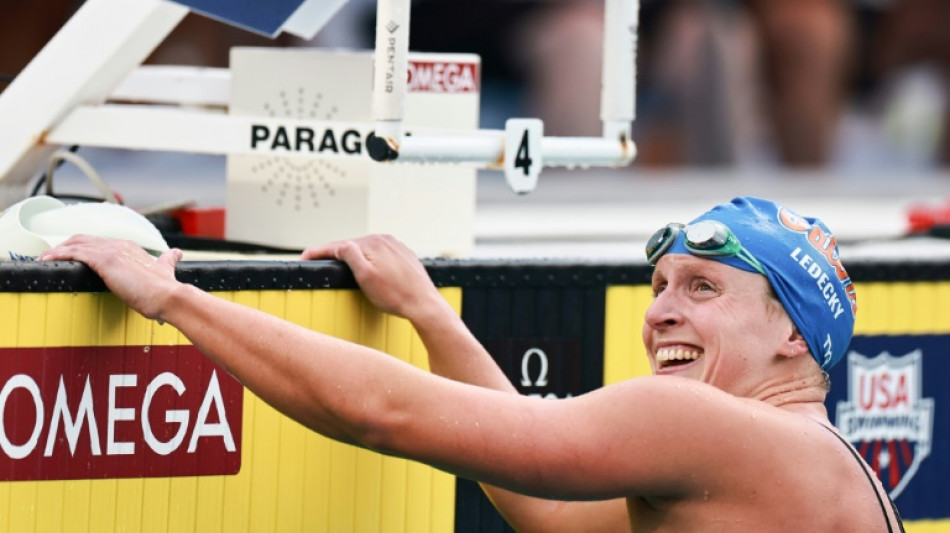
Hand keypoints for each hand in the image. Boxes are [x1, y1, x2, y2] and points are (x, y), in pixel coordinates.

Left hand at [39, 235, 182, 320]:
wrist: (169, 296)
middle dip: (65, 246)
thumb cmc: (165, 290)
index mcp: (131, 247)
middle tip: (50, 257)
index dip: (82, 248)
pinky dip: (58, 255)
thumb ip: (168, 260)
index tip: (71, 256)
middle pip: (84, 239)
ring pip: (76, 244)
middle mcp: (120, 245)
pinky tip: (47, 261)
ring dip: (56, 251)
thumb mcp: (165, 270)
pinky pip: (74, 253)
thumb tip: (176, 253)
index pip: (99, 243)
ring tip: (43, 260)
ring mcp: (112, 251)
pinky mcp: (106, 260)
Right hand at [301, 234, 443, 319]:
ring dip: (353, 258)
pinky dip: (370, 261)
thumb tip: (340, 244)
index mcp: (373, 242)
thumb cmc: (395, 295)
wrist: (424, 305)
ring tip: (339, 267)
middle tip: (317, 263)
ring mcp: (396, 247)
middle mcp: (385, 239)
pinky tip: (367, 269)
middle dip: (335, 255)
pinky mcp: (404, 256)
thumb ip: (349, 255)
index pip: (338, 246)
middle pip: (352, 246)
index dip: (318, 252)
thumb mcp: (364, 276)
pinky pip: (380, 255)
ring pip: (367, 250)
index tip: (303, 258)